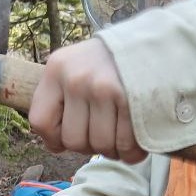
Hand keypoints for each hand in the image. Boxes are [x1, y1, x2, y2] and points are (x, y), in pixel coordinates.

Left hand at [29, 38, 146, 163]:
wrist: (155, 43)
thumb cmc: (110, 63)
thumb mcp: (75, 67)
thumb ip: (60, 100)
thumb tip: (55, 145)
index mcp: (57, 69)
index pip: (40, 122)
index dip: (54, 139)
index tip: (67, 136)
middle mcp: (77, 78)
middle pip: (73, 141)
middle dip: (89, 146)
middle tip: (102, 133)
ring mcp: (104, 89)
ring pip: (100, 146)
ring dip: (112, 150)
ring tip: (120, 134)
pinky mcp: (131, 101)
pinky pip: (126, 145)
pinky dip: (132, 152)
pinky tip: (135, 141)